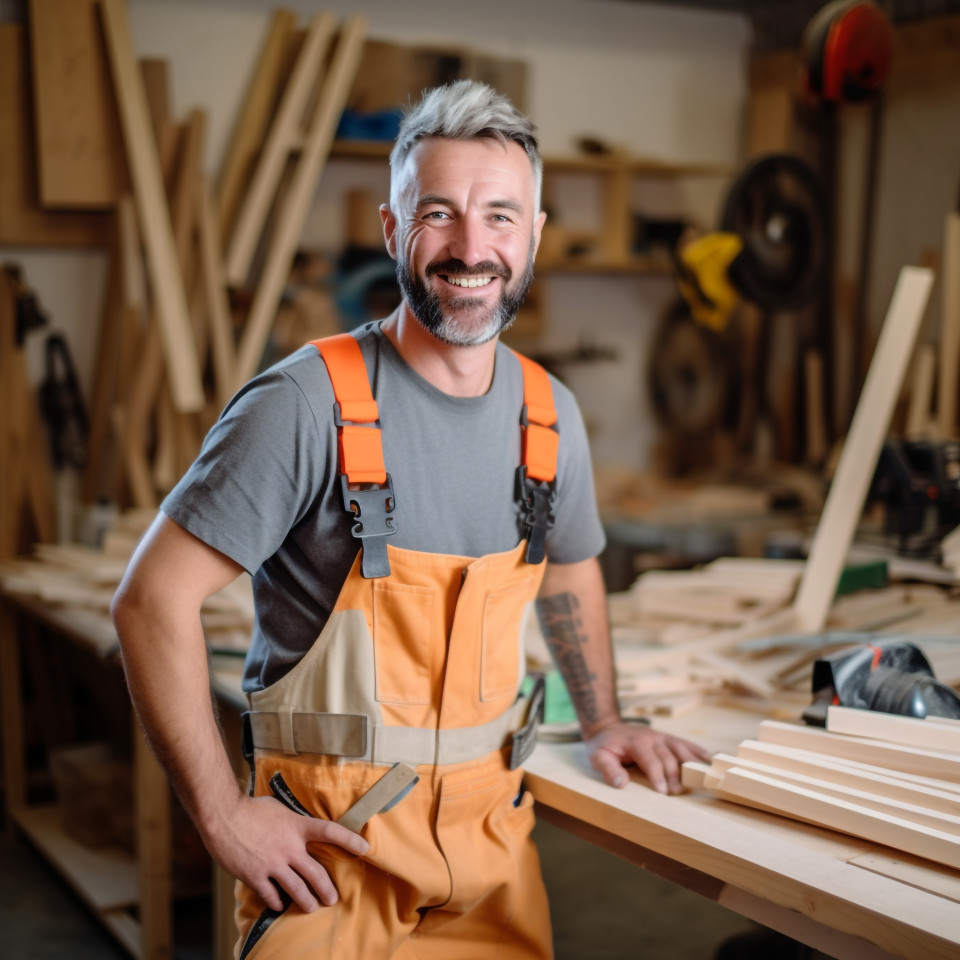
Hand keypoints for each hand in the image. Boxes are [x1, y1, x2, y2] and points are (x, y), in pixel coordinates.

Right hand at [204, 793, 369, 911]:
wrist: (223, 815)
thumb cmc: (249, 807)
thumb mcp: (278, 808)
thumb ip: (292, 820)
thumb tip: (299, 826)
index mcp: (297, 825)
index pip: (331, 831)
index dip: (350, 840)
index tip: (365, 849)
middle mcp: (290, 847)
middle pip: (316, 873)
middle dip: (327, 890)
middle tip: (332, 899)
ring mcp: (273, 863)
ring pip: (297, 890)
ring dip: (306, 901)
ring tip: (311, 907)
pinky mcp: (255, 876)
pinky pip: (271, 895)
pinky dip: (276, 901)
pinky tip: (278, 903)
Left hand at [585, 722, 710, 794]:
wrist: (607, 726)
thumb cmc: (603, 746)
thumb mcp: (598, 757)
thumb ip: (608, 769)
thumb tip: (622, 783)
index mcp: (637, 742)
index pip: (651, 760)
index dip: (659, 776)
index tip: (664, 793)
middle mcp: (652, 737)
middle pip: (669, 756)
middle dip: (675, 775)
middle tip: (678, 793)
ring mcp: (662, 736)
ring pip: (681, 748)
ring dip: (692, 763)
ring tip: (703, 777)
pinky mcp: (667, 738)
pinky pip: (685, 743)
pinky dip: (697, 751)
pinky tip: (709, 760)